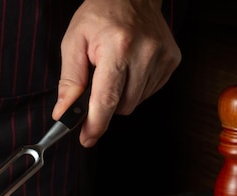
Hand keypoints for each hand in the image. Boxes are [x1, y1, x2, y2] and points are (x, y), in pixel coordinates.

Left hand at [52, 0, 180, 146]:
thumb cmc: (99, 15)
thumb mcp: (73, 42)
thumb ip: (69, 81)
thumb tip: (63, 113)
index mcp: (118, 47)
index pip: (106, 98)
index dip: (96, 124)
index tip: (87, 139)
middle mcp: (145, 53)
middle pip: (121, 106)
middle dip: (104, 104)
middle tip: (96, 84)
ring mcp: (163, 57)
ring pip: (135, 102)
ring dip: (120, 95)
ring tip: (114, 69)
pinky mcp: (172, 61)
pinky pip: (148, 92)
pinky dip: (134, 87)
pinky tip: (129, 67)